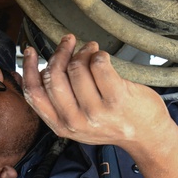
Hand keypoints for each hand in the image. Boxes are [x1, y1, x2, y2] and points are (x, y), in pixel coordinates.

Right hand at [22, 35, 170, 149]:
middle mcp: (76, 121)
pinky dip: (99, 54)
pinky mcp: (116, 99)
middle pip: (54, 76)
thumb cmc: (114, 123)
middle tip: (68, 42)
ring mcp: (96, 111)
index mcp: (61, 126)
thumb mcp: (79, 122)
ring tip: (92, 50)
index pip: (35, 93)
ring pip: (76, 68)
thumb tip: (37, 70)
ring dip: (83, 52)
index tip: (31, 52)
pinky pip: (99, 64)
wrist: (148, 135)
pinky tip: (103, 57)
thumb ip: (59, 102)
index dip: (29, 68)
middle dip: (60, 52)